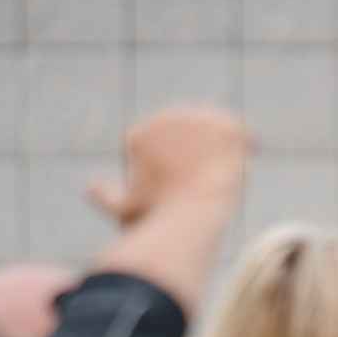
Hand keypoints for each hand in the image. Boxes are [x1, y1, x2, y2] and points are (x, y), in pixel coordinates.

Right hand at [87, 105, 252, 227]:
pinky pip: (241, 131)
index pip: (160, 150)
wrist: (193, 213)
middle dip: (196, 159)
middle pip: (188, 141)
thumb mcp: (124, 210)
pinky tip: (248, 159)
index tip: (181, 191)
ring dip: (221, 151)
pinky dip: (247, 144)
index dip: (174, 173)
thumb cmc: (157, 218)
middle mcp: (166, 118)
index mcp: (139, 134)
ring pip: (214, 134)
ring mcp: (197, 119)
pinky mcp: (226, 125)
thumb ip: (105, 197)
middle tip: (205, 186)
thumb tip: (89, 187)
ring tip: (222, 177)